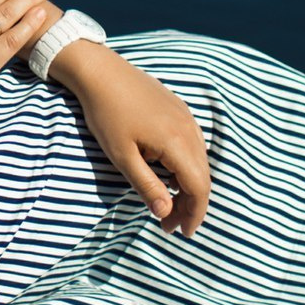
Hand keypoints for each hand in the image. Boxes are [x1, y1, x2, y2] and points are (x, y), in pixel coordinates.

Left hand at [57, 50, 212, 234]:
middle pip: (203, 176)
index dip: (194, 214)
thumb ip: (147, 185)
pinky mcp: (179, 110)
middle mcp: (189, 128)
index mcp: (177, 142)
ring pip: (199, 161)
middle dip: (190, 205)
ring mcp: (186, 117)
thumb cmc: (106, 114)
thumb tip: (165, 213)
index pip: (199, 187)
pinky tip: (168, 175)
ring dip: (188, 186)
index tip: (182, 233)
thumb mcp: (122, 156)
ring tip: (167, 203)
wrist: (101, 71)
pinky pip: (193, 144)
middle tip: (168, 224)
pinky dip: (186, 166)